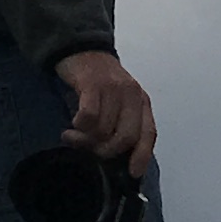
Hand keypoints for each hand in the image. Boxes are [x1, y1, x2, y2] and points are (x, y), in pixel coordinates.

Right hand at [54, 49, 156, 180]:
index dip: (142, 155)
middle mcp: (131, 95)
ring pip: (104, 130)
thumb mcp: (119, 101)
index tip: (133, 172)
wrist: (83, 49)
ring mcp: (113, 88)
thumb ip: (123, 123)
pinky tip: (71, 125)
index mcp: (141, 101)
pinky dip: (79, 127)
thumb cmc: (100, 81)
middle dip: (106, 150)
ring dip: (86, 140)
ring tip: (74, 135)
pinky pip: (88, 118)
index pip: (149, 133)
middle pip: (126, 137)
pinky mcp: (93, 84)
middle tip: (90, 149)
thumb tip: (119, 158)